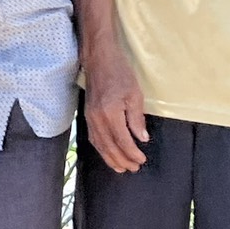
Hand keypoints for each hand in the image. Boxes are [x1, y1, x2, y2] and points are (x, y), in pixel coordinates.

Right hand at [81, 47, 148, 172]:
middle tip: (134, 168)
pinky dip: (101, 149)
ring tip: (121, 168)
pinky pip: (93, 137)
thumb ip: (137, 119)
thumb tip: (142, 139)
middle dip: (122, 160)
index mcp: (110, 113)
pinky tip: (107, 153)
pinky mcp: (87, 115)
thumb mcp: (135, 94)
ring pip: (99, 145)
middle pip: (109, 146)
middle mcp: (97, 118)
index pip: (122, 140)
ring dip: (110, 158)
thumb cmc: (120, 74)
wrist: (99, 60)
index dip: (132, 153)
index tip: (142, 160)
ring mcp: (90, 117)